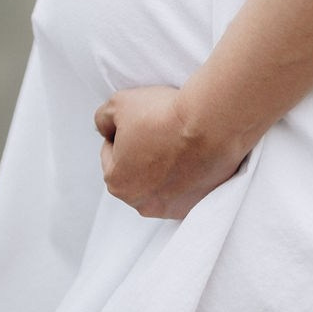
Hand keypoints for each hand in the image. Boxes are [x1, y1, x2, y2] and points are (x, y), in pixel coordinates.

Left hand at [94, 85, 246, 218]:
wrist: (210, 124)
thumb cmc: (163, 115)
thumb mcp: (117, 104)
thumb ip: (103, 119)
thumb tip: (107, 128)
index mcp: (116, 182)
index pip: (111, 152)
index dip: (122, 131)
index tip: (139, 119)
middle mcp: (141, 202)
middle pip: (135, 173)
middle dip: (142, 153)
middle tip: (158, 129)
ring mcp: (171, 207)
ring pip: (160, 184)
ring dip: (164, 167)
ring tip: (178, 141)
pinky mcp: (198, 204)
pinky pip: (186, 189)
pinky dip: (187, 175)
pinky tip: (193, 155)